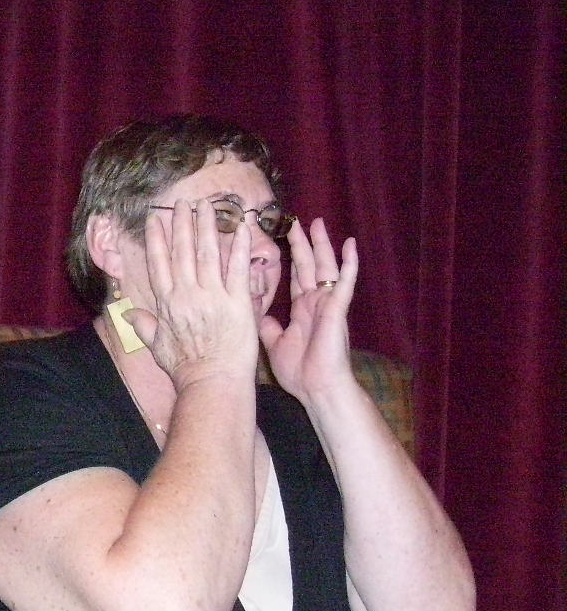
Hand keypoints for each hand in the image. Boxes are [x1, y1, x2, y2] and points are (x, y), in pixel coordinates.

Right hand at [124, 199, 258, 387]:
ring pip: (208, 253)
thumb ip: (143, 326)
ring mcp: (212, 296)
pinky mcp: (237, 302)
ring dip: (208, 226)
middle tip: (183, 202)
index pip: (159, 263)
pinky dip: (241, 246)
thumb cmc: (185, 370)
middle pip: (182, 251)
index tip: (156, 219)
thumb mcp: (157, 347)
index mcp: (168, 304)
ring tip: (208, 206)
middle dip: (182, 224)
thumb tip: (126, 315)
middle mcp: (187, 295)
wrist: (211, 384)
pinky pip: (238, 268)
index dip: (157, 239)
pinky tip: (244, 227)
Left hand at [259, 217, 358, 400]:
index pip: (296, 276)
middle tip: (296, 220)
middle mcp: (316, 303)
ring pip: (326, 267)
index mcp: (302, 310)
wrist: (318, 390)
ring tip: (318, 223)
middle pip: (309, 266)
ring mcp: (328, 305)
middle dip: (303, 243)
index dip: (290, 257)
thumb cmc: (300, 372)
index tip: (282, 238)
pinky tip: (350, 244)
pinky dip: (348, 264)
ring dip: (322, 245)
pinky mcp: (337, 310)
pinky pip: (344, 283)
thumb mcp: (275, 345)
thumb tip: (259, 314)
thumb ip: (269, 327)